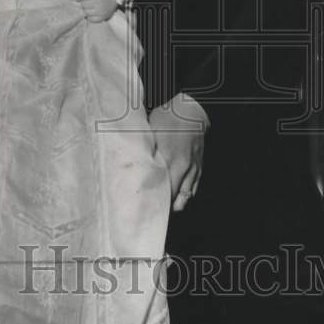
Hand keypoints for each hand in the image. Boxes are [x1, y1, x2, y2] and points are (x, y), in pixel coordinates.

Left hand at [76, 0, 118, 21]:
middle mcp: (97, 2)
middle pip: (82, 4)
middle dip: (82, 2)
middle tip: (87, 0)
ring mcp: (100, 10)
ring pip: (85, 12)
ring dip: (86, 9)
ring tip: (91, 5)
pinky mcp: (102, 17)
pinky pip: (91, 19)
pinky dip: (90, 16)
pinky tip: (93, 11)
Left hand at [149, 96, 206, 211]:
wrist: (193, 112)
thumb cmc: (168, 118)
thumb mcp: (150, 130)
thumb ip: (140, 149)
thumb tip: (125, 162)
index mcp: (167, 158)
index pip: (157, 189)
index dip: (149, 202)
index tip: (138, 208)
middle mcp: (181, 167)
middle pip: (171, 200)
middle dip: (160, 208)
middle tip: (147, 212)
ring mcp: (192, 171)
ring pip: (183, 200)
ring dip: (173, 205)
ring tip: (160, 208)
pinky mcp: (198, 170)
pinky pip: (192, 192)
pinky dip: (183, 198)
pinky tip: (173, 199)